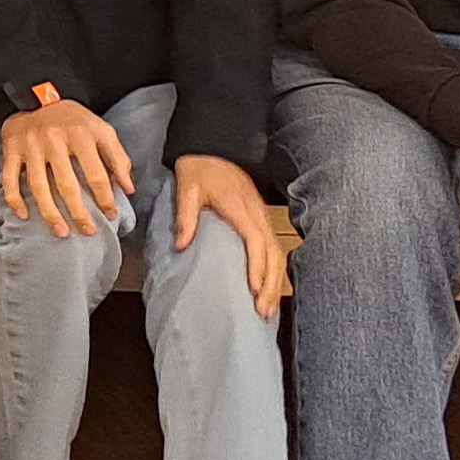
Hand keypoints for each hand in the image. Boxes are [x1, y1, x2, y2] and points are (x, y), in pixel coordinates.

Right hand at [0, 90, 132, 239]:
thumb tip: (128, 188)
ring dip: (50, 213)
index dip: (105, 197)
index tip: (110, 215)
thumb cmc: (73, 119)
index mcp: (80, 135)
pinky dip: (15, 199)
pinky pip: (10, 178)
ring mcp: (30, 146)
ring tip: (61, 232)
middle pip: (66, 184)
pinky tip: (24, 215)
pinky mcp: (11, 150)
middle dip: (78, 212)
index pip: (96, 174)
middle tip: (88, 231)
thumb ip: (118, 157)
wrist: (35, 96)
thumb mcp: (102, 130)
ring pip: (39, 186)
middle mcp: (53, 140)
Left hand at [170, 151, 289, 319]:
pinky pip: (274, 250)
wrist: (214, 148)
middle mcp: (259, 216)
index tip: (253, 289)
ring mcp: (264, 218)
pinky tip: (270, 289)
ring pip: (278, 255)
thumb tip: (181, 245)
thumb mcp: (187, 188)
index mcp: (242, 209)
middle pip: (273, 254)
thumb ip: (186, 215)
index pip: (255, 242)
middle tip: (263, 312)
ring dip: (275, 282)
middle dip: (271, 284)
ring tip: (268, 309)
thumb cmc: (199, 168)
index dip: (257, 266)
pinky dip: (275, 271)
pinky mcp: (262, 221)